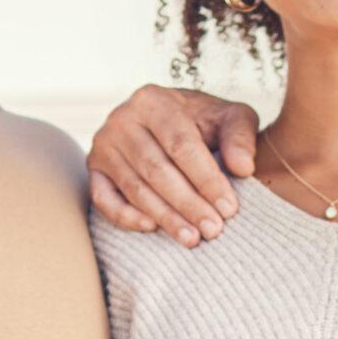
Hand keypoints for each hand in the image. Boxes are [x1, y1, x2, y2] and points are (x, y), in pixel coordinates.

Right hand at [84, 84, 259, 245]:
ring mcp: (103, 144)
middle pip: (156, 169)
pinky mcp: (94, 168)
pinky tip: (152, 229)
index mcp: (153, 100)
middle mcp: (121, 119)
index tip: (229, 208)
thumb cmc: (205, 122)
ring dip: (165, 216)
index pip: (181, 145)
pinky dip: (126, 216)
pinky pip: (104, 199)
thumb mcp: (231, 117)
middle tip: (213, 229)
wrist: (171, 120)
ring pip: (135, 187)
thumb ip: (240, 137)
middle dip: (188, 204)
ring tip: (192, 238)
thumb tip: (243, 168)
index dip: (206, 179)